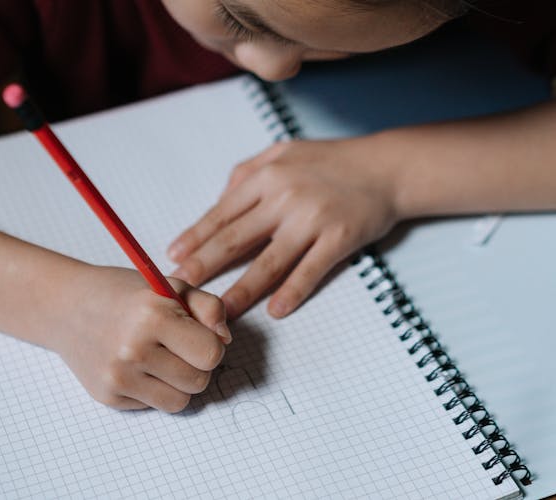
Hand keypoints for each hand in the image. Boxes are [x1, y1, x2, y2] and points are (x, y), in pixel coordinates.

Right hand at [44, 264, 229, 412]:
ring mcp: (118, 377)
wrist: (66, 306)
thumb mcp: (169, 286)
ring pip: (180, 401)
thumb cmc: (123, 294)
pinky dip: (152, 389)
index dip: (211, 343)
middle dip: (195, 364)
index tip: (195, 333)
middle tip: (175, 345)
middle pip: (199, 381)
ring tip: (159, 357)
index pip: (212, 353)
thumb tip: (225, 341)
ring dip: (178, 382)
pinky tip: (135, 366)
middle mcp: (133, 348)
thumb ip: (208, 308)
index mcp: (152, 315)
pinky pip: (154, 406)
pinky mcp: (108, 397)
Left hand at [167, 139, 398, 319]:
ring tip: (221, 310)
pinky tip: (275, 310)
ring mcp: (313, 219)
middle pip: (236, 239)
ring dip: (242, 289)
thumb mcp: (282, 151)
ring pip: (269, 261)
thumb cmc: (330, 161)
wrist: (387, 166)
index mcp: (266, 176)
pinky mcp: (340, 238)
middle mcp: (285, 197)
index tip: (173, 256)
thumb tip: (218, 203)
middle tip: (182, 285)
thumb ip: (246, 173)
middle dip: (204, 265)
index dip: (195, 237)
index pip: (221, 213)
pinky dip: (293, 292)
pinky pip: (310, 271)